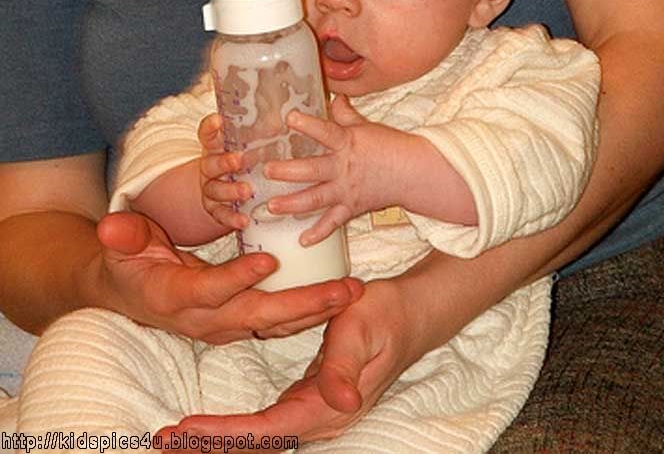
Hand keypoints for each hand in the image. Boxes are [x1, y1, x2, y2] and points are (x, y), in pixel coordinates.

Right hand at [95, 210, 362, 343]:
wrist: (132, 294)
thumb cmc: (129, 263)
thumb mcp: (122, 245)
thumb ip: (124, 235)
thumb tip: (112, 225)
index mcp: (176, 297)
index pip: (211, 291)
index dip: (237, 278)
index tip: (268, 260)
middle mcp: (206, 318)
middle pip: (258, 315)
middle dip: (303, 304)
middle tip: (343, 290)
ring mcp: (226, 324)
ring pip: (275, 323)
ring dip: (315, 310)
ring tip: (351, 293)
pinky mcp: (240, 321)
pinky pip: (278, 321)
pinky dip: (308, 312)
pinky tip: (337, 298)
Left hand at [155, 276, 421, 445]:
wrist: (410, 313)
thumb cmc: (384, 314)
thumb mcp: (361, 331)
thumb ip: (346, 367)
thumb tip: (340, 402)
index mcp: (329, 404)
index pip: (268, 430)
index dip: (226, 434)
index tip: (185, 430)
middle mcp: (321, 416)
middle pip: (259, 443)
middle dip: (210, 444)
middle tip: (162, 439)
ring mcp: (316, 410)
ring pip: (260, 436)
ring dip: (218, 440)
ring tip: (174, 437)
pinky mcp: (311, 398)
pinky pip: (268, 423)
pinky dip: (236, 428)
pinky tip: (211, 426)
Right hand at [198, 113, 251, 231]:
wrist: (225, 192)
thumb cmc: (243, 162)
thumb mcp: (248, 146)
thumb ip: (261, 135)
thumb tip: (282, 121)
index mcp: (216, 148)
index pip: (207, 134)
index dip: (210, 127)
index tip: (218, 120)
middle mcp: (209, 168)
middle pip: (211, 163)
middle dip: (224, 162)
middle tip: (238, 160)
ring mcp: (211, 189)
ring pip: (215, 190)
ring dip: (231, 190)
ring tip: (247, 191)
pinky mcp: (216, 210)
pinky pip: (222, 215)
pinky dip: (232, 218)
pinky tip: (244, 220)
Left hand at [265, 96, 399, 243]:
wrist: (412, 173)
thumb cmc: (388, 145)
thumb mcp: (365, 126)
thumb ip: (345, 114)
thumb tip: (335, 95)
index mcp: (347, 143)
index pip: (326, 132)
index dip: (308, 124)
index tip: (289, 117)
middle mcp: (344, 168)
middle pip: (313, 170)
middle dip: (288, 171)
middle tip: (267, 171)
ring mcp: (346, 191)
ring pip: (316, 199)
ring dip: (292, 204)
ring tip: (272, 206)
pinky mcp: (351, 208)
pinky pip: (333, 223)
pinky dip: (318, 233)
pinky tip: (302, 241)